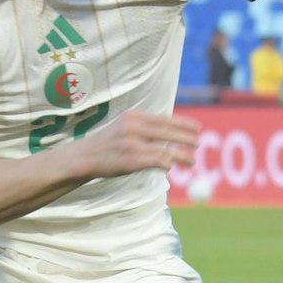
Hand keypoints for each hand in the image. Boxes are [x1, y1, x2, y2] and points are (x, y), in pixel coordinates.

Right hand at [65, 111, 200, 178]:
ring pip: (167, 150)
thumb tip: (171, 130)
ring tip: (192, 161)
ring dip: (182, 156)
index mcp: (134, 116)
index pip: (166, 119)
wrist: (84, 157)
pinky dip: (167, 165)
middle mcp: (134, 127)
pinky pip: (158, 162)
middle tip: (198, 144)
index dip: (184, 124)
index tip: (197, 128)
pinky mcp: (133, 160)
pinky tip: (169, 167)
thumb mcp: (125, 126)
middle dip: (187, 139)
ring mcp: (133, 143)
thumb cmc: (108, 144)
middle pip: (170, 132)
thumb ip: (145, 126)